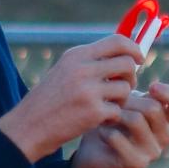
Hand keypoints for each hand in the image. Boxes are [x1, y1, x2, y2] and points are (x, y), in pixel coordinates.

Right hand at [0, 35, 144, 162]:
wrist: (29, 126)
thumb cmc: (50, 100)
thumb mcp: (66, 71)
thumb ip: (91, 61)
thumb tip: (125, 53)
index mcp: (77, 55)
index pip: (117, 41)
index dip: (134, 49)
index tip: (139, 59)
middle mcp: (83, 68)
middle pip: (127, 64)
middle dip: (131, 77)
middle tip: (123, 88)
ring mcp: (89, 90)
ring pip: (126, 89)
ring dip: (122, 100)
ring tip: (107, 106)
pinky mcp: (93, 112)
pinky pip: (118, 110)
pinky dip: (113, 117)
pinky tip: (100, 120)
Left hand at [68, 80, 168, 167]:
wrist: (94, 152)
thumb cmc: (111, 121)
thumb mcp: (125, 101)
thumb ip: (136, 88)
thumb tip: (139, 64)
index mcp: (166, 119)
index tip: (151, 86)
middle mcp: (164, 137)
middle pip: (153, 108)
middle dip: (128, 100)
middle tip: (113, 101)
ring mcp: (153, 152)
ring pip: (136, 120)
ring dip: (116, 114)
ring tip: (107, 115)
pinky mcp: (137, 163)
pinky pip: (119, 138)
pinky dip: (106, 130)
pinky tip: (101, 131)